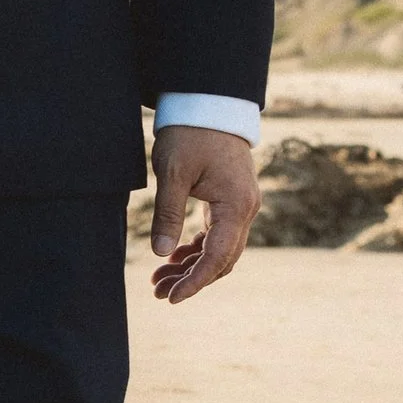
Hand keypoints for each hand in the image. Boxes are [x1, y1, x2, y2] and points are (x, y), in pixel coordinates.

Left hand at [146, 124, 258, 303]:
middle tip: (157, 292)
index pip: (218, 256)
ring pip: (220, 249)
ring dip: (191, 267)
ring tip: (158, 279)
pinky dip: (196, 250)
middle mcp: (245, 208)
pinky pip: (217, 235)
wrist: (208, 104)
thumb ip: (167, 215)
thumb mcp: (172, 175)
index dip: (195, 282)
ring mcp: (240, 205)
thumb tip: (162, 253)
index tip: (171, 298)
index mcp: (235, 204)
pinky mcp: (229, 201)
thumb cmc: (190, 134)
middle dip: (191, 279)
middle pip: (222, 259)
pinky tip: (172, 258)